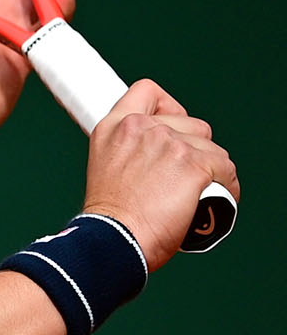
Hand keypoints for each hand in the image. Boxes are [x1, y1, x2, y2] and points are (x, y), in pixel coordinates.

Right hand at [84, 79, 239, 270]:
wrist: (116, 242)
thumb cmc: (111, 219)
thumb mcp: (107, 169)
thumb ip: (129, 149)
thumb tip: (157, 156)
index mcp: (114, 127)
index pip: (147, 92)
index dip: (167, 108)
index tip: (171, 129)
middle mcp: (141, 128)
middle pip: (191, 123)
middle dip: (194, 149)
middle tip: (180, 178)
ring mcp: (169, 143)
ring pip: (212, 148)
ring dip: (211, 170)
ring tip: (195, 194)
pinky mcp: (194, 163)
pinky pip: (226, 168)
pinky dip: (226, 186)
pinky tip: (214, 199)